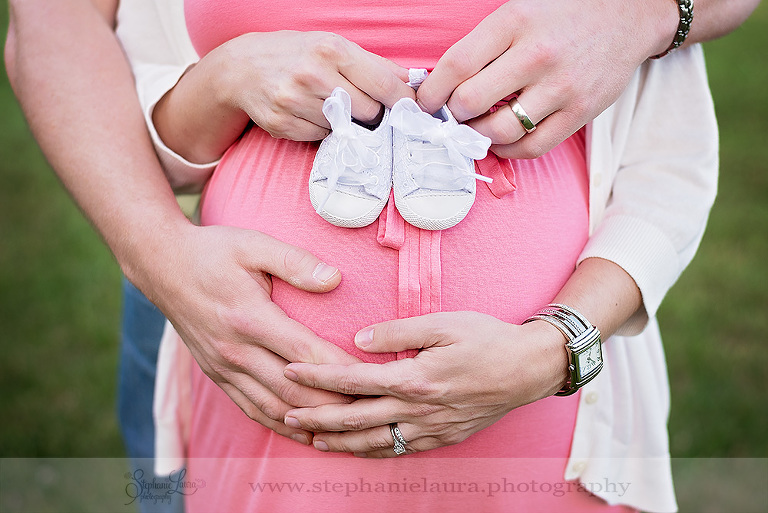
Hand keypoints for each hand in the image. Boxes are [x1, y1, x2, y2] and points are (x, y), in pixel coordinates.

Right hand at [128, 222, 361, 445]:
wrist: (161, 265)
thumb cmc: (213, 251)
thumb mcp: (253, 244)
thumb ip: (295, 261)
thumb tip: (335, 278)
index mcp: (250, 318)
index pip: (307, 353)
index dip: (342, 369)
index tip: (374, 375)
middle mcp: (236, 350)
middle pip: (294, 390)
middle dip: (334, 403)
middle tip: (370, 407)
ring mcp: (224, 368)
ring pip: (274, 407)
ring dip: (311, 422)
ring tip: (346, 429)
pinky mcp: (217, 375)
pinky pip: (252, 409)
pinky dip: (281, 425)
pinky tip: (305, 432)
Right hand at [156, 30, 416, 163]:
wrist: (241, 68)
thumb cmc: (295, 54)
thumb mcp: (332, 45)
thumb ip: (373, 65)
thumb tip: (410, 84)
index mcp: (331, 49)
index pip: (385, 85)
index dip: (403, 101)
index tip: (410, 108)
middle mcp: (312, 74)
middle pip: (369, 112)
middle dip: (371, 112)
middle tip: (362, 106)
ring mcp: (294, 101)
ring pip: (344, 128)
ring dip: (344, 123)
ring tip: (328, 106)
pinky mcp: (281, 124)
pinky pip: (320, 138)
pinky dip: (321, 130)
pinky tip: (309, 114)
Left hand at [282, 312, 568, 456]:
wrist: (529, 369)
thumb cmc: (488, 339)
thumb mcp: (445, 323)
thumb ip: (399, 331)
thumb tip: (359, 339)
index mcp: (415, 378)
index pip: (353, 380)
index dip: (318, 377)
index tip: (290, 371)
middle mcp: (419, 409)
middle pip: (356, 419)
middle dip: (317, 418)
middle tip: (287, 415)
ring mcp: (431, 428)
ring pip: (375, 442)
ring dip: (340, 442)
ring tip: (313, 440)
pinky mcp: (443, 437)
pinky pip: (400, 450)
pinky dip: (373, 451)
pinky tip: (359, 448)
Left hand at [416, 0, 678, 157]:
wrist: (630, 13)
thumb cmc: (564, 13)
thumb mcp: (519, 11)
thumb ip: (483, 44)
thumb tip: (440, 84)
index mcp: (514, 21)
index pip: (456, 65)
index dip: (431, 92)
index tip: (424, 104)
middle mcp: (536, 54)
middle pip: (471, 102)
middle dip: (452, 116)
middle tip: (451, 117)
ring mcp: (561, 86)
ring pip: (499, 130)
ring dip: (477, 137)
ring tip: (474, 130)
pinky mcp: (581, 111)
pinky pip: (532, 147)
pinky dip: (508, 150)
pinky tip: (501, 141)